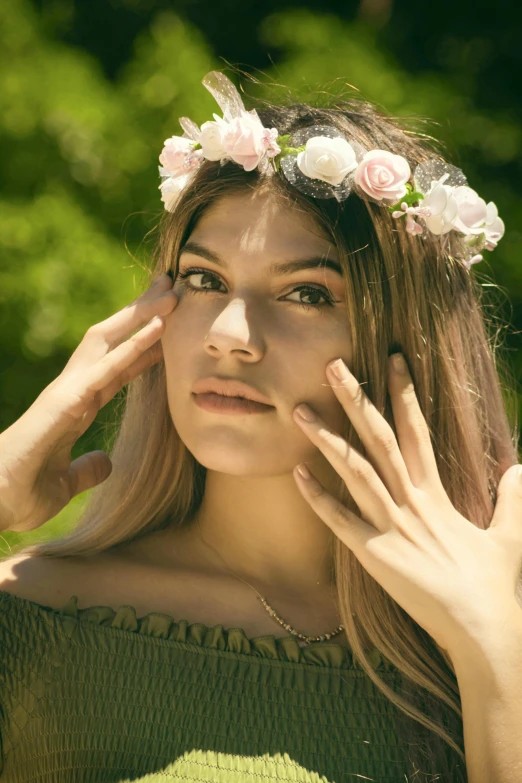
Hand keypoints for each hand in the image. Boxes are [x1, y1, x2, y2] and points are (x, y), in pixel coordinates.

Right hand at [0, 273, 176, 532]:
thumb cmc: (22, 495)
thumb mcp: (66, 483)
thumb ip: (87, 470)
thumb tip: (104, 463)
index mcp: (76, 407)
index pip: (117, 368)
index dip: (142, 347)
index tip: (169, 328)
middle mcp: (73, 390)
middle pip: (114, 342)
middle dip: (143, 313)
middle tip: (173, 288)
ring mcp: (68, 390)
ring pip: (110, 341)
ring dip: (142, 315)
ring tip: (172, 292)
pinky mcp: (66, 400)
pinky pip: (108, 367)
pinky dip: (134, 345)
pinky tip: (158, 327)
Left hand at [292, 353, 521, 658]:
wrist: (482, 630)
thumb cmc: (494, 586)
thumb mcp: (510, 536)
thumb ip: (513, 499)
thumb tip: (520, 469)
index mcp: (437, 493)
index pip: (416, 431)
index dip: (404, 393)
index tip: (392, 360)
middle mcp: (410, 501)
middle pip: (378, 439)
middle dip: (357, 399)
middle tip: (332, 364)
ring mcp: (390, 526)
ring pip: (354, 471)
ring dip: (326, 439)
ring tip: (300, 410)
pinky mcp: (374, 555)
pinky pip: (340, 521)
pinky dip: (318, 497)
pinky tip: (296, 473)